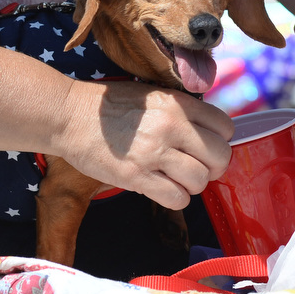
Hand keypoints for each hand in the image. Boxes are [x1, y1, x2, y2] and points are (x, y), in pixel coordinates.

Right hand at [54, 80, 233, 209]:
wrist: (70, 116)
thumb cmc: (107, 105)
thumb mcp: (150, 95)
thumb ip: (179, 109)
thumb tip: (205, 132)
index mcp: (176, 104)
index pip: (225, 127)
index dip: (219, 140)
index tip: (206, 146)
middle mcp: (170, 126)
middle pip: (220, 157)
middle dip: (213, 166)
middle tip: (197, 167)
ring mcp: (154, 152)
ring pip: (200, 181)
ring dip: (192, 184)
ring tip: (176, 178)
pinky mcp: (136, 176)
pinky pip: (177, 198)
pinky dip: (175, 198)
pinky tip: (163, 189)